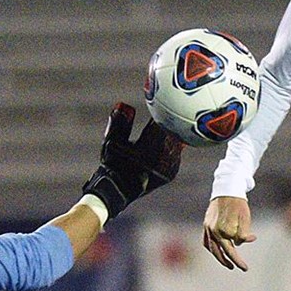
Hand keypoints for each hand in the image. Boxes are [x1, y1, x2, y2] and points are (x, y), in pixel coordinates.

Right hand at [83, 102, 183, 218]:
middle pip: (172, 134)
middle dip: (172, 121)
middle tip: (177, 105)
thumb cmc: (112, 163)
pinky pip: (177, 154)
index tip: (161, 100)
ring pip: (177, 145)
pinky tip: (177, 134)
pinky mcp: (171, 173)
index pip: (159, 126)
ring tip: (179, 119)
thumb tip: (124, 104)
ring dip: (176, 133)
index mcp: (146, 151)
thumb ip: (118, 123)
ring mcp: (168, 168)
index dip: (162, 112)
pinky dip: (176, 144)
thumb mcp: (111, 142)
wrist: (118, 190)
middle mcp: (160, 160)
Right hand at [203, 196, 255, 270]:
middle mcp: (214, 231)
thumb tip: (244, 242)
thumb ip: (244, 233)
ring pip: (212, 249)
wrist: (227, 189)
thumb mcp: (246, 218)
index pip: (233, 249)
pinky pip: (206, 241)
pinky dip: (211, 248)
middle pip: (222, 252)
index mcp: (224, 230)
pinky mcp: (206, 225)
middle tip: (241, 268)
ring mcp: (208, 228)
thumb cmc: (239, 204)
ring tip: (228, 264)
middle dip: (232, 262)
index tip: (246, 264)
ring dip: (220, 258)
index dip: (241, 256)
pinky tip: (217, 252)